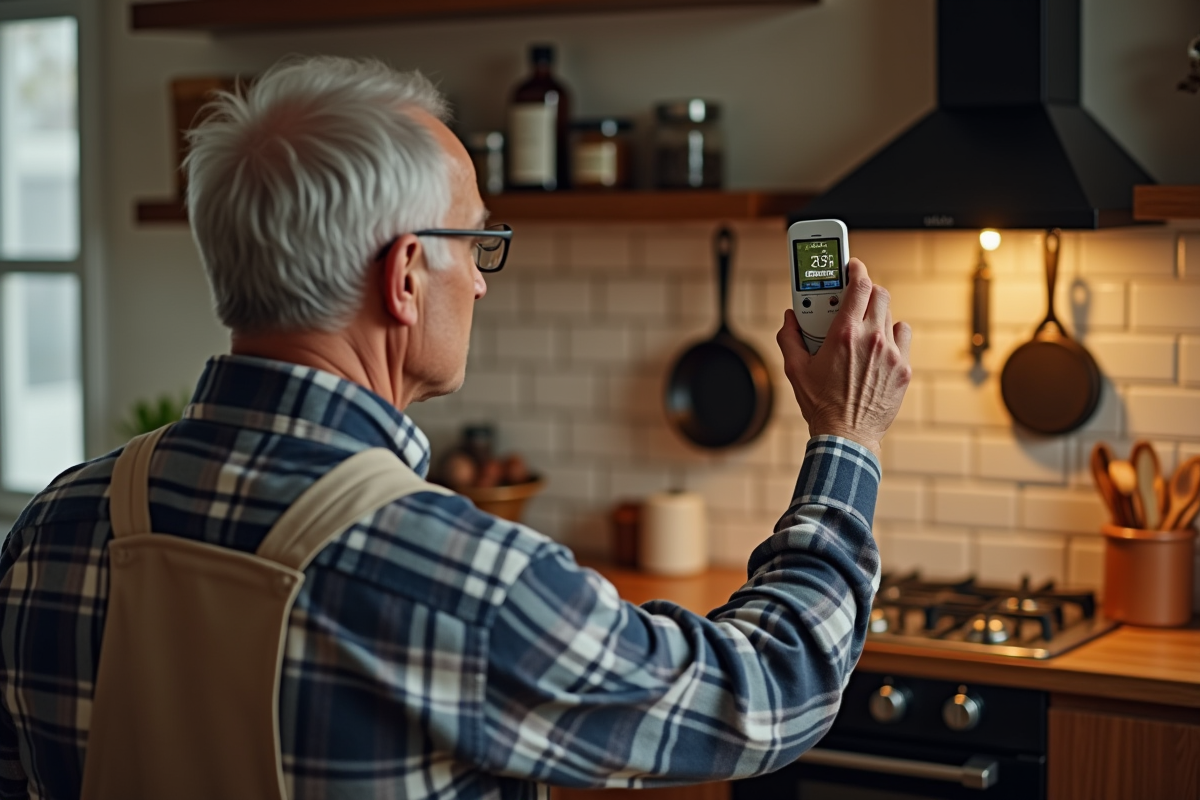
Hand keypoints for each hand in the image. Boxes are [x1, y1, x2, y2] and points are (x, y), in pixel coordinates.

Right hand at [776, 258, 911, 457]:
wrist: (847, 435)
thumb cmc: (820, 404)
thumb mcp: (795, 368)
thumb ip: (789, 337)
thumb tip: (789, 319)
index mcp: (844, 333)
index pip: (859, 284)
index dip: (856, 269)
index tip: (851, 266)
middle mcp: (871, 338)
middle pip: (879, 293)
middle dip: (866, 290)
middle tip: (853, 297)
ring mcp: (891, 353)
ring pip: (891, 315)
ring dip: (876, 315)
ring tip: (862, 329)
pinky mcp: (903, 368)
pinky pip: (902, 337)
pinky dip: (892, 335)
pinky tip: (878, 346)